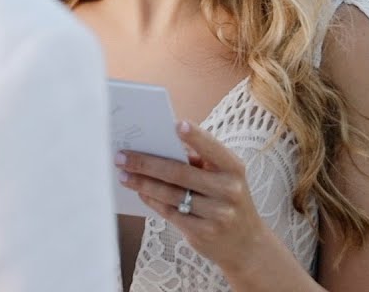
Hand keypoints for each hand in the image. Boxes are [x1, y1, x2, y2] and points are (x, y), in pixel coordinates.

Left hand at [115, 120, 269, 279]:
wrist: (247, 244)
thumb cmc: (227, 199)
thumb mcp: (224, 177)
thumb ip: (200, 161)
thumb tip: (161, 146)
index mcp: (233, 168)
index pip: (212, 149)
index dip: (195, 136)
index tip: (174, 124)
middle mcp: (228, 190)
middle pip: (179, 172)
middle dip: (146, 163)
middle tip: (122, 156)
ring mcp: (216, 214)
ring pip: (170, 194)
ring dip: (142, 182)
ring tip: (123, 174)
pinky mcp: (202, 233)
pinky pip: (170, 212)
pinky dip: (151, 200)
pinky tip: (139, 191)